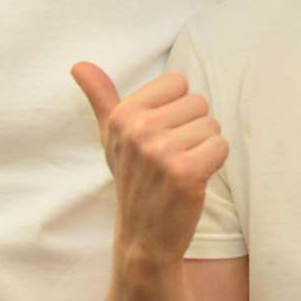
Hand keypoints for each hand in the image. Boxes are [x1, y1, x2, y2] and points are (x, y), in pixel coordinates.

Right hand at [72, 62, 226, 268]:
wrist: (143, 236)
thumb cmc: (133, 178)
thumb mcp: (111, 135)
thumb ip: (100, 96)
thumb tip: (79, 64)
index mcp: (123, 115)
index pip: (178, 83)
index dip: (176, 109)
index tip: (160, 135)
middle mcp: (138, 130)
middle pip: (199, 103)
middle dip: (192, 129)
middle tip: (171, 158)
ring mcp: (161, 152)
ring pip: (212, 125)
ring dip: (203, 147)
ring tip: (180, 169)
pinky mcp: (185, 173)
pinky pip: (221, 146)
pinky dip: (214, 162)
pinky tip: (193, 180)